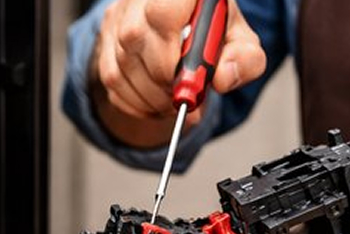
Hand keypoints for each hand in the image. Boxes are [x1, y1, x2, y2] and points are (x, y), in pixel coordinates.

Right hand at [91, 0, 265, 146]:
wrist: (187, 26)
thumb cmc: (212, 30)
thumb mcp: (240, 41)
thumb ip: (244, 59)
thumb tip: (223, 78)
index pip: (163, 13)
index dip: (173, 54)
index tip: (190, 78)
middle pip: (136, 39)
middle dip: (163, 82)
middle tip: (185, 99)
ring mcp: (119, 16)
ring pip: (120, 65)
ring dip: (150, 98)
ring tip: (173, 103)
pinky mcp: (105, 37)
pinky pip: (110, 79)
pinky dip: (135, 103)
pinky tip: (156, 104)